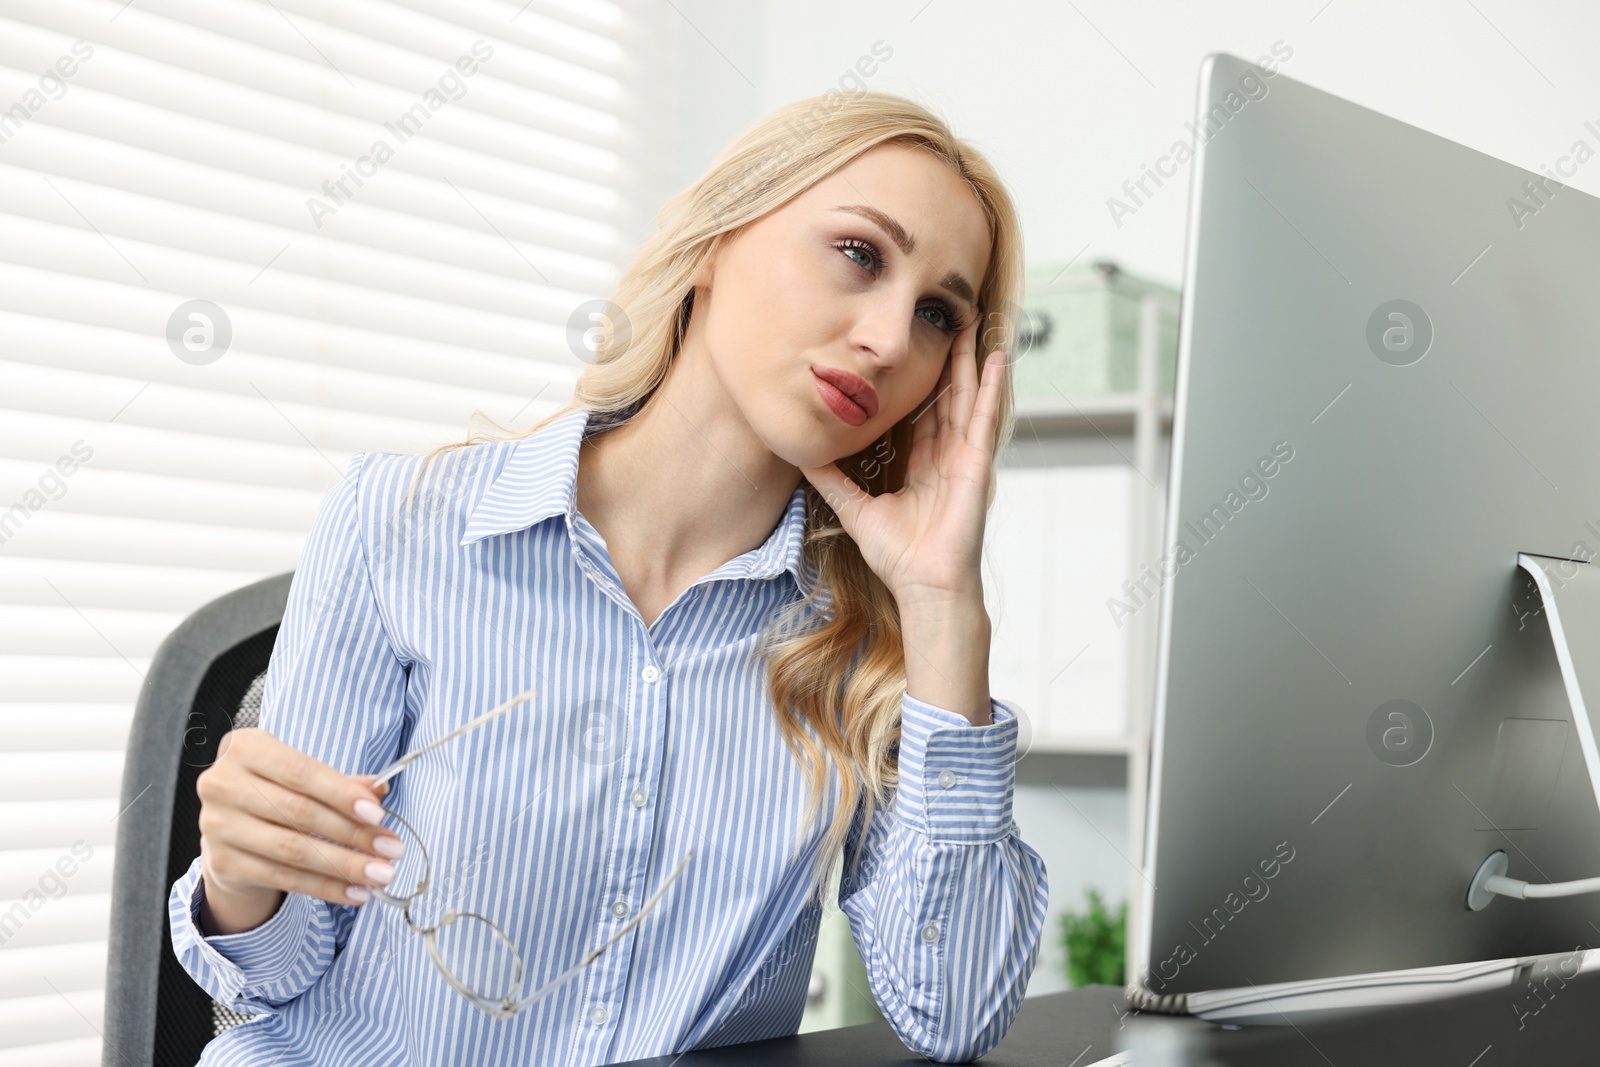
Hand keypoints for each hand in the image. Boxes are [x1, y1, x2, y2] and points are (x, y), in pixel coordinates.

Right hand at [195, 728, 402, 933]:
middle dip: (354, 834)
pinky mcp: (222, 863)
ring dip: (345, 866)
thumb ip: (340, 782)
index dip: (342, 794)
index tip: (379, 814)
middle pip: (300, 813)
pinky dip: (325, 887)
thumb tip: (379, 790)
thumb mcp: (303, 777)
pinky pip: (283, 878)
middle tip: (392, 850)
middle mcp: (223, 784)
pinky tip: (355, 892)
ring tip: (380, 874)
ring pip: (293, 850)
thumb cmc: (275, 791)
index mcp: (246, 748)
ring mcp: (218, 826)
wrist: (230, 827)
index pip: (301, 773)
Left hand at [800, 319, 1005, 602]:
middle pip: (945, 397)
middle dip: (945, 361)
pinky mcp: (976, 462)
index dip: (917, 383)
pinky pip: (986, 417)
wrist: (924, 583)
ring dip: (968, 361)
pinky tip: (997, 357)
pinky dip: (992, 387)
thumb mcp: (854, 507)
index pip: (919, 413)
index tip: (912, 351)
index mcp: (921, 465)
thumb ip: (831, 478)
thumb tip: (800, 453)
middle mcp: (944, 456)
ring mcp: (963, 456)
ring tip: (969, 323)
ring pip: (966, 397)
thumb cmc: (897, 556)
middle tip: (944, 322)